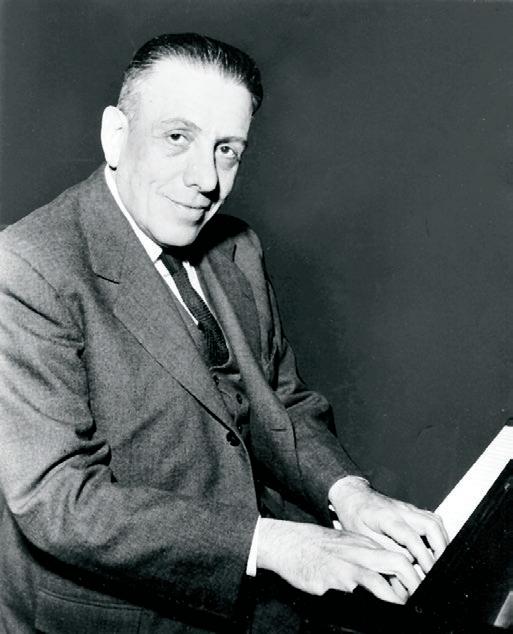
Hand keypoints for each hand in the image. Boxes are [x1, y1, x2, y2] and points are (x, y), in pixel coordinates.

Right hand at [256, 518, 422, 603]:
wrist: (289, 542)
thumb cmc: (317, 548)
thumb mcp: (346, 546)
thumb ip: (365, 558)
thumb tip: (387, 580)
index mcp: (364, 544)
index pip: (399, 555)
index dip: (414, 574)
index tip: (422, 590)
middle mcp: (359, 552)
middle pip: (397, 562)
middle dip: (414, 584)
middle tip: (420, 602)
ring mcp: (346, 566)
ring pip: (378, 580)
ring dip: (395, 598)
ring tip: (402, 611)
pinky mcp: (331, 580)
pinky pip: (355, 592)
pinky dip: (369, 603)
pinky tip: (374, 614)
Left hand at [329, 478, 448, 575]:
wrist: (352, 496)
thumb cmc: (354, 517)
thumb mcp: (361, 536)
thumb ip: (384, 549)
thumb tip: (408, 564)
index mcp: (385, 517)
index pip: (410, 536)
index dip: (422, 555)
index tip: (429, 572)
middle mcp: (401, 510)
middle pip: (431, 524)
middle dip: (441, 548)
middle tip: (441, 570)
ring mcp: (408, 509)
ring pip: (435, 521)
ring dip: (443, 542)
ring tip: (442, 563)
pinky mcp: (412, 511)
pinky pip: (432, 521)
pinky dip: (439, 536)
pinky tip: (437, 552)